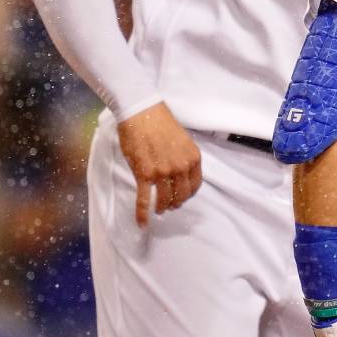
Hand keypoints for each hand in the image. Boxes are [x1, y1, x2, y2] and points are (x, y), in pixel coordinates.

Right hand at [117, 103, 202, 225]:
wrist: (142, 113)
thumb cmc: (160, 123)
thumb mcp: (182, 140)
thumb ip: (183, 157)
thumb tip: (180, 172)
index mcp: (193, 157)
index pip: (194, 185)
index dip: (188, 194)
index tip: (182, 196)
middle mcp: (180, 167)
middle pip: (181, 195)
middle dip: (176, 202)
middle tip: (170, 205)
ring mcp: (163, 172)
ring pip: (165, 200)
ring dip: (162, 207)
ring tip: (159, 210)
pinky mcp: (144, 174)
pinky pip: (144, 200)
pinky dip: (142, 214)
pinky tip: (142, 223)